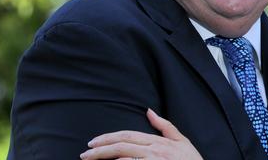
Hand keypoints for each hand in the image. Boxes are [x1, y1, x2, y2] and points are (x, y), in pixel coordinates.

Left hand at [80, 108, 202, 159]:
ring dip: (104, 158)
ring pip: (124, 158)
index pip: (128, 136)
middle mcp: (154, 150)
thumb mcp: (182, 141)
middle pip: (122, 146)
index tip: (93, 142)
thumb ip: (165, 126)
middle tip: (85, 153)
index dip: (109, 137)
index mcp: (158, 141)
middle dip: (100, 149)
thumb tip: (149, 111)